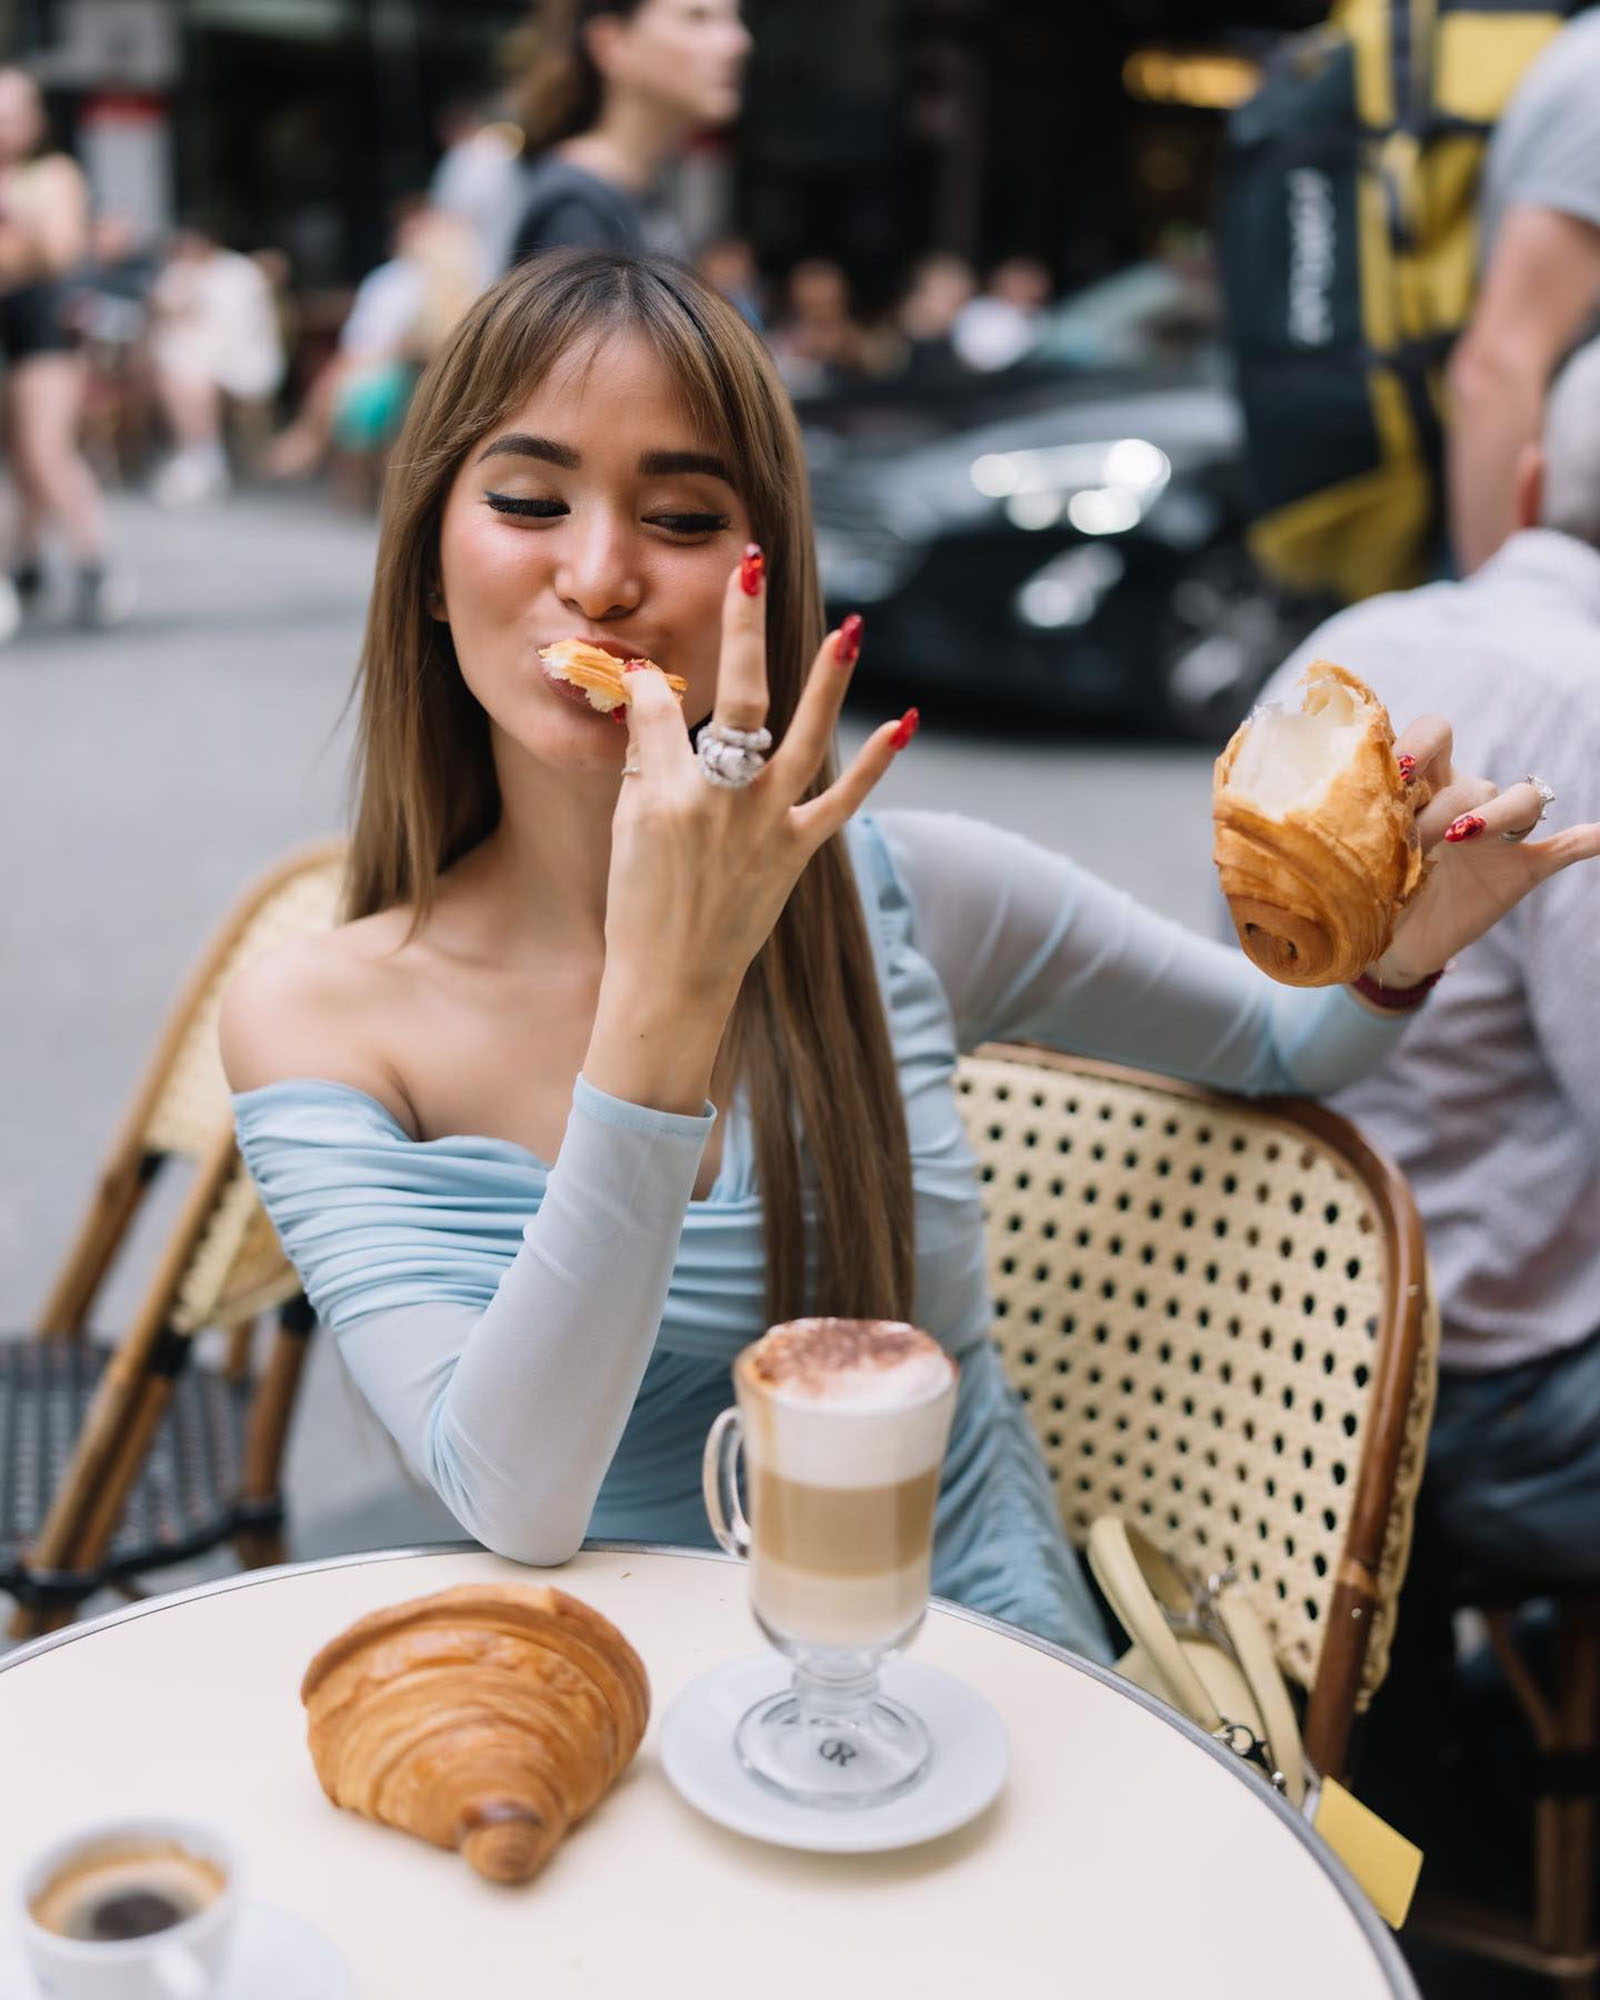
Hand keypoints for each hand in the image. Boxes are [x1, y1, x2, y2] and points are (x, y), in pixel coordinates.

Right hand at [583, 551, 909, 1111]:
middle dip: (742, 627)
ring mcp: (765, 825)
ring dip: (830, 680)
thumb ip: (645, 762)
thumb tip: (650, 702)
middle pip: (736, 697)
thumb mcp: (625, 829)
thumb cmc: (639, 907)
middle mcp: (720, 801)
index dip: (647, 678)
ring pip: (803, 737)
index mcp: (664, 793)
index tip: (642, 663)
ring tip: (853, 626)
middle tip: (750, 568)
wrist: (672, 981)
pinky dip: (877, 764)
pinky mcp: (797, 850)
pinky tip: (907, 722)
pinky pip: (844, 802)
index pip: (657, 705)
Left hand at [1371, 717, 1599, 986]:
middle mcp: (1463, 800)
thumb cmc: (1366, 886)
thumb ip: (1353, 830)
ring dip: (1495, 815)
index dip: (1417, 744)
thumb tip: (1320, 822)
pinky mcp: (1520, 869)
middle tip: (1409, 837)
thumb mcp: (1352, 856)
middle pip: (1471, 776)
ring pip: (1521, 801)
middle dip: (1442, 801)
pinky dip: (1585, 840)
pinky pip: (1563, 848)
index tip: (1390, 775)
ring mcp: (1496, 836)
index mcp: (1421, 786)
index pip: (1433, 735)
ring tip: (1460, 838)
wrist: (1392, 940)